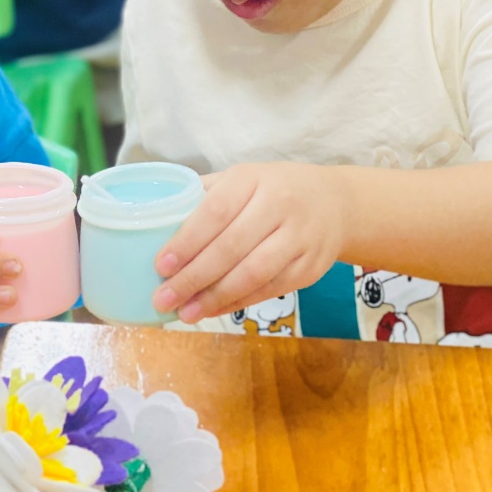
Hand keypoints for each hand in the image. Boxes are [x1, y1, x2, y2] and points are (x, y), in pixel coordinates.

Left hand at [150, 164, 344, 324]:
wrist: (335, 203)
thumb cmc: (274, 190)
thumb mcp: (243, 179)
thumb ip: (205, 196)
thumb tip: (155, 219)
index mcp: (253, 179)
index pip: (215, 211)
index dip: (187, 241)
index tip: (160, 265)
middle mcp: (280, 205)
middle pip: (231, 247)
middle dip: (193, 277)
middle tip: (163, 298)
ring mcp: (299, 238)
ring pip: (252, 273)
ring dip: (214, 297)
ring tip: (184, 312)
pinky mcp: (309, 267)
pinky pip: (269, 289)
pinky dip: (237, 303)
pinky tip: (212, 310)